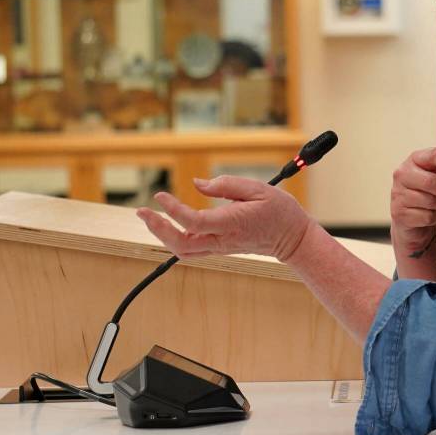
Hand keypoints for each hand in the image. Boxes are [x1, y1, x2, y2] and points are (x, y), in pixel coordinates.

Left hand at [136, 176, 312, 261]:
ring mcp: (221, 247)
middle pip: (182, 243)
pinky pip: (191, 249)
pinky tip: (168, 225)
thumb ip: (226, 185)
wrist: (293, 238)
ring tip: (151, 217)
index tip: (160, 196)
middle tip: (142, 211)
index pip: (195, 221)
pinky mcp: (220, 249)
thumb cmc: (279, 211)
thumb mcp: (259, 188)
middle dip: (158, 228)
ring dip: (163, 235)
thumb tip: (198, 184)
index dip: (174, 210)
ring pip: (183, 250)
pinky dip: (175, 238)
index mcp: (232, 223)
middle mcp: (223, 239)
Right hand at [390, 148, 435, 254]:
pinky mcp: (399, 213)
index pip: (435, 155)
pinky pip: (426, 217)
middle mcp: (402, 174)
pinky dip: (435, 218)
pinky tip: (434, 215)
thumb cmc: (433, 194)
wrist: (413, 220)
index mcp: (416, 159)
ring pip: (430, 201)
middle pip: (431, 181)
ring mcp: (398, 194)